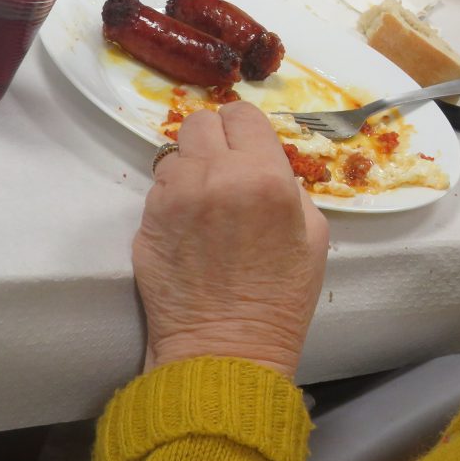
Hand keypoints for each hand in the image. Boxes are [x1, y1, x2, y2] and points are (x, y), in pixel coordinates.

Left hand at [132, 103, 328, 374]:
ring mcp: (173, 195)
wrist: (227, 345)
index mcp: (263, 177)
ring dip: (193, 167)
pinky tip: (191, 225)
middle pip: (202, 122)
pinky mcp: (146, 217)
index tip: (252, 148)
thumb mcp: (313, 236)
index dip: (249, 130)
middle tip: (229, 170)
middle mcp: (213, 175)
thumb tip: (265, 170)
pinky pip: (160, 186)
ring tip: (208, 200)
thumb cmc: (282, 298)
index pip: (243, 115)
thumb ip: (290, 189)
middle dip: (217, 140)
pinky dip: (175, 195)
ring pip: (175, 152)